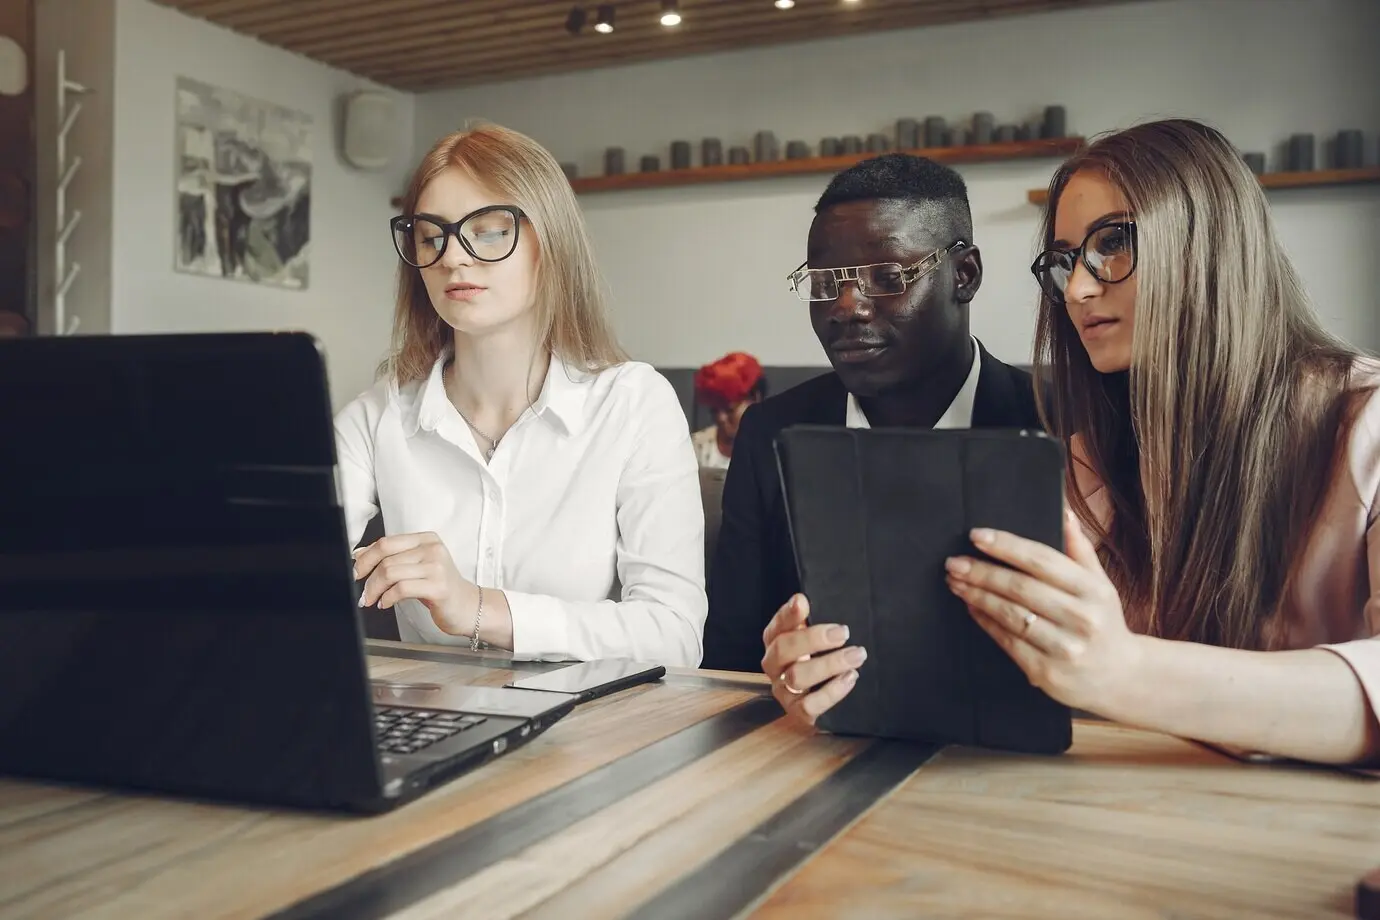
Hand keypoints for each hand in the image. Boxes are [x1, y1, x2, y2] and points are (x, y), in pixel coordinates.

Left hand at [353, 532, 478, 636]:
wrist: (467, 606)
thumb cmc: (439, 587)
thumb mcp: (416, 567)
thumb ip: (391, 558)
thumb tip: (359, 554)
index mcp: (427, 539)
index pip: (387, 542)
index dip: (366, 558)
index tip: (357, 571)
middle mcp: (433, 549)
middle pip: (386, 559)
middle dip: (368, 578)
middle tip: (364, 593)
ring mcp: (437, 567)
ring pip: (390, 573)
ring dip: (375, 590)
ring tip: (373, 600)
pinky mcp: (438, 587)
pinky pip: (401, 589)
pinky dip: (387, 598)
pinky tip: (386, 604)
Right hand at [760, 594, 866, 728]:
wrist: (825, 699)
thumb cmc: (821, 659)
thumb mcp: (817, 638)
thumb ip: (809, 620)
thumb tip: (801, 599)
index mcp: (776, 642)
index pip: (776, 626)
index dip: (787, 614)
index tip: (802, 602)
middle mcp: (775, 666)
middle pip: (783, 649)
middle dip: (813, 639)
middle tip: (843, 632)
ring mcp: (783, 690)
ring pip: (797, 677)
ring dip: (829, 664)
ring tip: (856, 656)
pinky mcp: (797, 712)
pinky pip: (809, 705)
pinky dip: (831, 691)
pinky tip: (850, 678)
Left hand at [943, 509, 1143, 712]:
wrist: (1120, 677)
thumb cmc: (1103, 622)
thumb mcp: (1101, 584)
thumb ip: (1080, 549)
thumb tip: (1063, 511)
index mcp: (1092, 590)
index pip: (1042, 560)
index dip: (1006, 546)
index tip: (976, 536)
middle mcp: (1081, 618)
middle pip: (1020, 587)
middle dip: (982, 572)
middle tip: (954, 562)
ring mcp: (1064, 647)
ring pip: (1010, 615)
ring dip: (978, 595)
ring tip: (956, 582)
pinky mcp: (1046, 671)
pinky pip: (1007, 641)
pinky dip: (985, 621)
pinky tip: (971, 607)